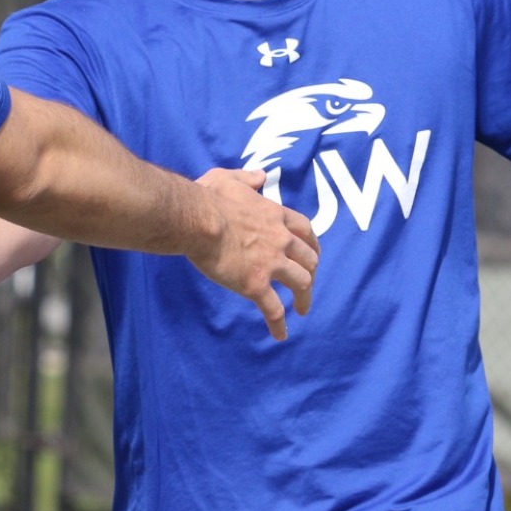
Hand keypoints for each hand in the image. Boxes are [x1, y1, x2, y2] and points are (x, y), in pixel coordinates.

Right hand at [187, 168, 318, 339]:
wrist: (197, 219)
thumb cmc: (208, 197)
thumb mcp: (229, 178)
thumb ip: (248, 178)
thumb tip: (261, 176)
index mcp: (274, 215)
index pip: (305, 229)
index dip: (312, 243)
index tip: (313, 253)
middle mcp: (280, 240)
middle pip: (309, 258)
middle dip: (312, 271)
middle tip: (307, 283)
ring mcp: (271, 263)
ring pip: (301, 283)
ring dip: (304, 297)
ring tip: (301, 310)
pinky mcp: (256, 285)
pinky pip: (274, 309)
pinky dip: (280, 323)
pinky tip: (281, 335)